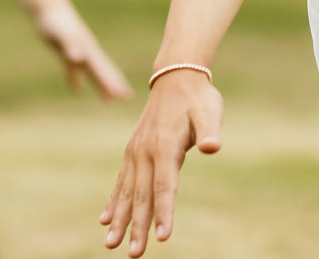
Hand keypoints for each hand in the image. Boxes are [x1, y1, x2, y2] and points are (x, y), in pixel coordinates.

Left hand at [36, 2, 133, 99]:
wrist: (48, 7)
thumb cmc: (54, 21)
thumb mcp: (60, 34)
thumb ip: (70, 45)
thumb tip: (79, 58)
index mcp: (87, 49)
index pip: (102, 69)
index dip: (113, 83)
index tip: (125, 96)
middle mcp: (86, 51)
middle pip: (103, 71)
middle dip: (115, 84)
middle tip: (128, 97)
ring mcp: (78, 51)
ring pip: (92, 71)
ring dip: (100, 84)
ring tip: (109, 99)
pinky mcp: (67, 51)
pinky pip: (73, 69)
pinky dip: (75, 79)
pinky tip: (76, 90)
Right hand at [100, 69, 223, 255]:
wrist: (176, 77)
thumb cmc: (198, 98)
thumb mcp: (210, 110)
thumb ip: (210, 130)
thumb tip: (213, 147)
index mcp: (165, 146)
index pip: (164, 186)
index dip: (164, 212)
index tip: (162, 237)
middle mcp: (145, 152)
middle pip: (141, 196)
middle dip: (137, 227)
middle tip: (134, 254)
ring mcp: (135, 152)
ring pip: (126, 192)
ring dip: (119, 220)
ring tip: (111, 245)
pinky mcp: (132, 152)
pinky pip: (120, 182)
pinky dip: (112, 202)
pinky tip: (105, 221)